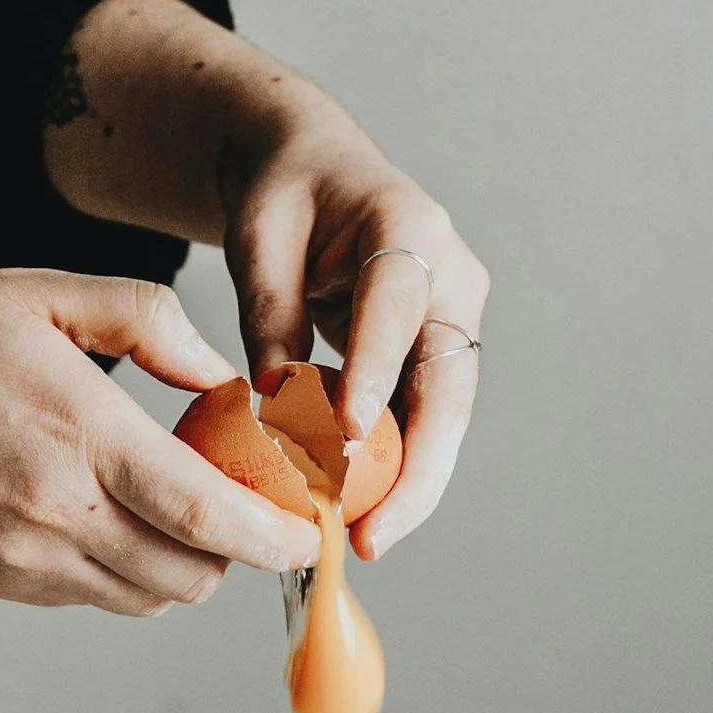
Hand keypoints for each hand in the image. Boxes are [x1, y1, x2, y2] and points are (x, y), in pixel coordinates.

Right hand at [0, 268, 319, 614]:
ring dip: (187, 566)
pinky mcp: (0, 583)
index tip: (312, 531)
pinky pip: (96, 599)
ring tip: (184, 509)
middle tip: (250, 506)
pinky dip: (129, 573)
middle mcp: (58, 514)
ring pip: (150, 598)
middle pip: (194, 574)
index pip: (211, 516)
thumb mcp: (43, 296)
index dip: (278, 537)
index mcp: (82, 437)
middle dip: (239, 551)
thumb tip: (223, 378)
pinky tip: (116, 517)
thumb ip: (149, 323)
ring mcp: (26, 560)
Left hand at [221, 96, 489, 560]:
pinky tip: (363, 515)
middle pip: (449, 384)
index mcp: (408, 225)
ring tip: (365, 541)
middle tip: (372, 533)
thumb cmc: (284, 194)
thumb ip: (271, 315)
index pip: (397, 306)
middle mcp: (451, 276)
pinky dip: (396, 467)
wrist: (317, 171)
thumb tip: (277, 411)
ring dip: (411, 484)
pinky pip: (424, 419)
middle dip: (417, 469)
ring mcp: (452, 319)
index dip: (374, 372)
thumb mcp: (259, 239)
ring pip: (446, 416)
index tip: (345, 438)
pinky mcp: (436, 355)